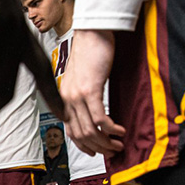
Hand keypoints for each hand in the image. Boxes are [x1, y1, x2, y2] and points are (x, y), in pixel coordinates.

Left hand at [60, 29, 124, 155]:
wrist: (92, 32)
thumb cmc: (91, 51)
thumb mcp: (84, 78)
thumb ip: (86, 95)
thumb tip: (96, 111)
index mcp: (65, 97)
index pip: (70, 130)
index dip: (83, 145)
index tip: (95, 151)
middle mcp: (68, 99)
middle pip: (81, 134)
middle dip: (98, 147)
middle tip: (113, 151)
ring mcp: (77, 95)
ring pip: (90, 130)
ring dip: (105, 141)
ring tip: (118, 144)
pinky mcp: (90, 89)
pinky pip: (100, 118)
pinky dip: (110, 129)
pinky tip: (120, 131)